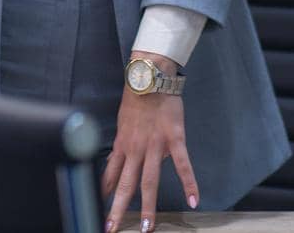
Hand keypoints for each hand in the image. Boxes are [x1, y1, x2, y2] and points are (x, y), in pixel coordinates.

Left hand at [101, 53, 198, 231]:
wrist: (150, 77)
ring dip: (148, 206)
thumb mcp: (122, 124)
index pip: (109, 176)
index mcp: (122, 145)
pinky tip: (194, 200)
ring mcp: (155, 145)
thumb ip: (121, 147)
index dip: (103, 196)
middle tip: (112, 229)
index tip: (98, 213)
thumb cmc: (135, 99)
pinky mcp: (174, 139)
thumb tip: (114, 164)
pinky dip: (189, 183)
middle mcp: (135, 149)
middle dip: (118, 209)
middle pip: (125, 184)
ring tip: (148, 227)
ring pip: (149, 181)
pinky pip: (182, 165)